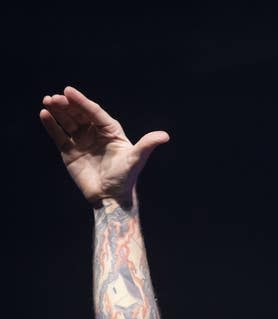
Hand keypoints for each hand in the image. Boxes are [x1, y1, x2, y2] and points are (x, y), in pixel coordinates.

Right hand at [40, 87, 168, 204]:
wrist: (110, 198)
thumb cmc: (125, 179)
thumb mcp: (136, 160)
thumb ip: (147, 145)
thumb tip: (165, 136)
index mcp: (110, 131)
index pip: (94, 112)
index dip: (82, 101)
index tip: (69, 91)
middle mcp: (95, 133)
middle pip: (79, 114)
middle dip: (67, 104)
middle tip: (55, 98)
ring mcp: (82, 141)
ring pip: (67, 121)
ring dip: (57, 111)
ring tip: (47, 102)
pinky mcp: (70, 151)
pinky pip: (59, 135)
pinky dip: (51, 125)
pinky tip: (44, 115)